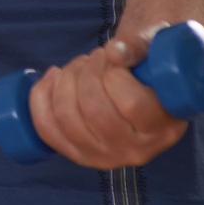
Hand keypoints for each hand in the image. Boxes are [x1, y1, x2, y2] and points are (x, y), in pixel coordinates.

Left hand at [27, 25, 187, 169]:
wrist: (142, 90)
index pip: (131, 104)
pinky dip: (40, 99)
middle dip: (85, 72)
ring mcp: (105, 158)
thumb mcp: (155, 49)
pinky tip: (52, 78)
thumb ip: (139, 46)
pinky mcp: (78, 155)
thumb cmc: (150, 65)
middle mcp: (136, 151)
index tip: (113, 55)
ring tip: (78, 66)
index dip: (113, 72)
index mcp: (163, 128)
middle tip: (94, 57)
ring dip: (64, 82)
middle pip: (94, 111)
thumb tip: (115, 52)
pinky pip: (47, 130)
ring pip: (67, 119)